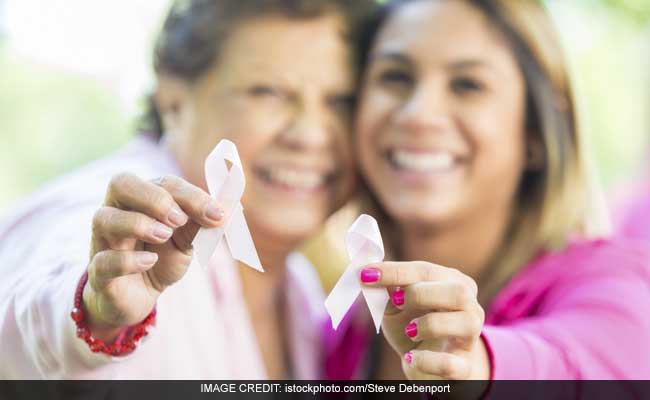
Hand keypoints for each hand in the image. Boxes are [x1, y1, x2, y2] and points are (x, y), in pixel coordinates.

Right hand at [83, 173, 223, 340]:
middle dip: (154, 198)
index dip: (191, 195)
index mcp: (142, 199)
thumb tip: (224, 211)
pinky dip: (128, 260)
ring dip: (139, 224)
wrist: (140, 296)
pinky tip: (150, 262)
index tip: (216, 213)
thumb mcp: (186, 240)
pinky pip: (103, 261)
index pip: (163, 182)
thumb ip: (199, 223)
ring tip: (165, 235)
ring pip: (104, 218)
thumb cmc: (161, 258)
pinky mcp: (99, 273)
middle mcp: (117, 212)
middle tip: (179, 219)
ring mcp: (103, 241)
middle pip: (120, 184)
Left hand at [361, 261, 489, 379]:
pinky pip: (452, 363)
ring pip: (465, 322)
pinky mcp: (464, 367)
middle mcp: (469, 307)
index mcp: (451, 283)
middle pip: (458, 291)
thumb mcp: (396, 307)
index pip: (426, 271)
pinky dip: (427, 360)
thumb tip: (369, 273)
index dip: (395, 272)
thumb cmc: (412, 328)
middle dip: (421, 294)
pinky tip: (411, 357)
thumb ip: (389, 290)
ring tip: (410, 331)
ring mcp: (470, 338)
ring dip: (430, 324)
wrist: (428, 367)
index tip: (366, 274)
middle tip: (396, 301)